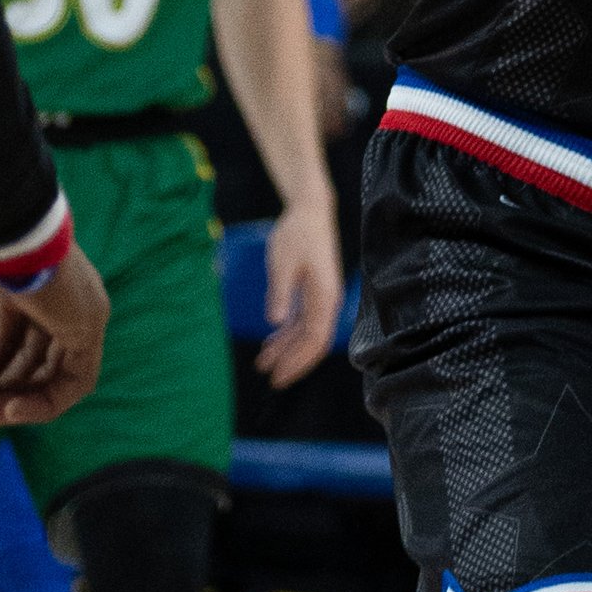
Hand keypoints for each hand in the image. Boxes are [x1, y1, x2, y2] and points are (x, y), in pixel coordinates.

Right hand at [0, 237, 111, 428]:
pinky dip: (43, 403)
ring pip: (54, 376)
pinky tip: (6, 410)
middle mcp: (57, 296)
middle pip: (32, 360)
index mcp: (22, 282)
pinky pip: (76, 380)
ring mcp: (78, 309)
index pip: (9, 339)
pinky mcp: (90, 321)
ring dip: (14, 404)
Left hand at [258, 193, 343, 386]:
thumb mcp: (283, 262)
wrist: (310, 211)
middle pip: (314, 341)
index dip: (297, 360)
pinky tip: (271, 342)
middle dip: (294, 362)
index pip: (315, 338)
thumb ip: (280, 292)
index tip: (278, 375)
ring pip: (307, 333)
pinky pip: (302, 321)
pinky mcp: (313, 292)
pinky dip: (288, 334)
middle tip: (272, 380)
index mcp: (325, 296)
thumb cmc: (297, 234)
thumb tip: (275, 322)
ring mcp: (321, 297)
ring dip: (287, 350)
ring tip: (263, 363)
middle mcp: (328, 301)